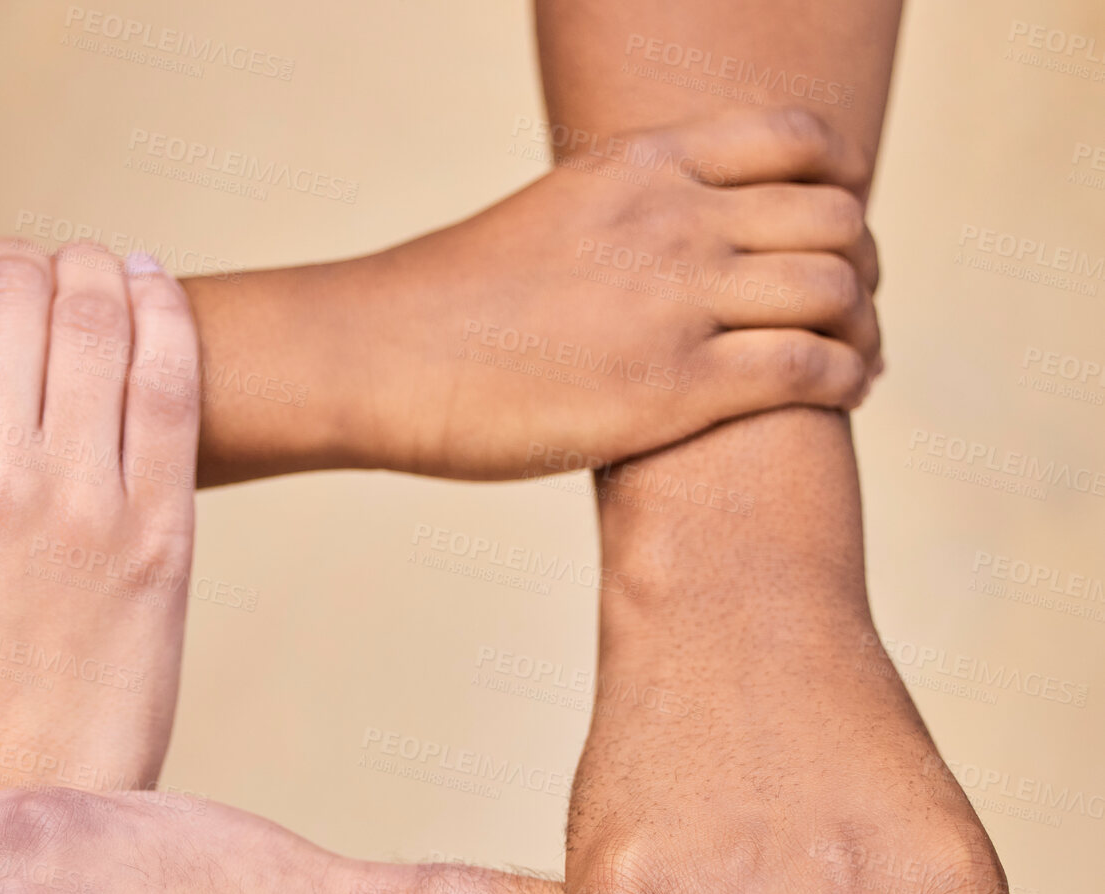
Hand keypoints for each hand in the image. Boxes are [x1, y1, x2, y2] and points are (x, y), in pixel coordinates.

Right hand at [0, 232, 199, 801]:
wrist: (16, 781)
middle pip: (13, 286)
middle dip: (28, 263)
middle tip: (44, 280)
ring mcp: (76, 499)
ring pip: (95, 312)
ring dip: (97, 271)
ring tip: (100, 277)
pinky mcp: (160, 529)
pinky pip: (171, 378)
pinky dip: (167, 313)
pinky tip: (155, 289)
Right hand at [351, 106, 879, 478]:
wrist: (385, 356)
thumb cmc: (449, 305)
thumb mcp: (551, 218)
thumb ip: (626, 220)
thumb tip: (661, 250)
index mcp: (645, 165)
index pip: (798, 141)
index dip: (843, 184)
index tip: (837, 228)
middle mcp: (677, 219)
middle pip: (836, 218)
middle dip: (864, 264)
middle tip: (855, 306)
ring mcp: (680, 301)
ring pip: (838, 291)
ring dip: (866, 327)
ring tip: (860, 359)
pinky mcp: (675, 388)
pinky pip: (808, 368)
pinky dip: (847, 378)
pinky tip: (845, 394)